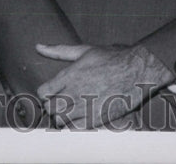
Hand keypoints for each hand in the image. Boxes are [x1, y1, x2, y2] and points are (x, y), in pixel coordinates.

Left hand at [35, 43, 174, 128]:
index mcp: (69, 75)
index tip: (53, 91)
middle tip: (63, 100)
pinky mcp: (96, 119)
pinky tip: (83, 115)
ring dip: (64, 115)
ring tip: (73, 108)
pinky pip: (75, 129)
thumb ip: (59, 51)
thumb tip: (38, 46)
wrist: (137, 71)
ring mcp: (85, 107)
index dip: (46, 93)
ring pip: (60, 120)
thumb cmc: (111, 58)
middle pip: (50, 108)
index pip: (43, 93)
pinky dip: (75, 124)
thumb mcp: (84, 50)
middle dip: (54, 104)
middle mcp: (75, 92)